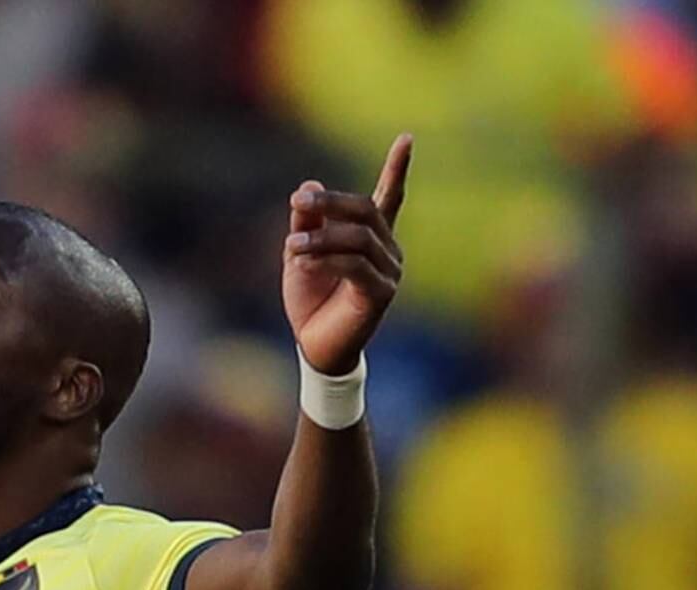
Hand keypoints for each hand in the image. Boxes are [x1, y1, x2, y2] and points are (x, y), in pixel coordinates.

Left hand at [284, 134, 411, 376]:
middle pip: (365, 210)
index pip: (389, 197)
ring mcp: (389, 272)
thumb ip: (306, 221)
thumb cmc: (310, 300)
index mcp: (372, 237)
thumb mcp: (301, 252)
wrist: (314, 346)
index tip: (407, 137)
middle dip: (331, 202)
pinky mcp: (381, 294)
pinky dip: (326, 259)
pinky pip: (355, 265)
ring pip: (358, 238)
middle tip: (298, 202)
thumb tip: (309, 184)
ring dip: (320, 237)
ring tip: (290, 248)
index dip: (398, 168)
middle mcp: (388, 250)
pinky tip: (301, 262)